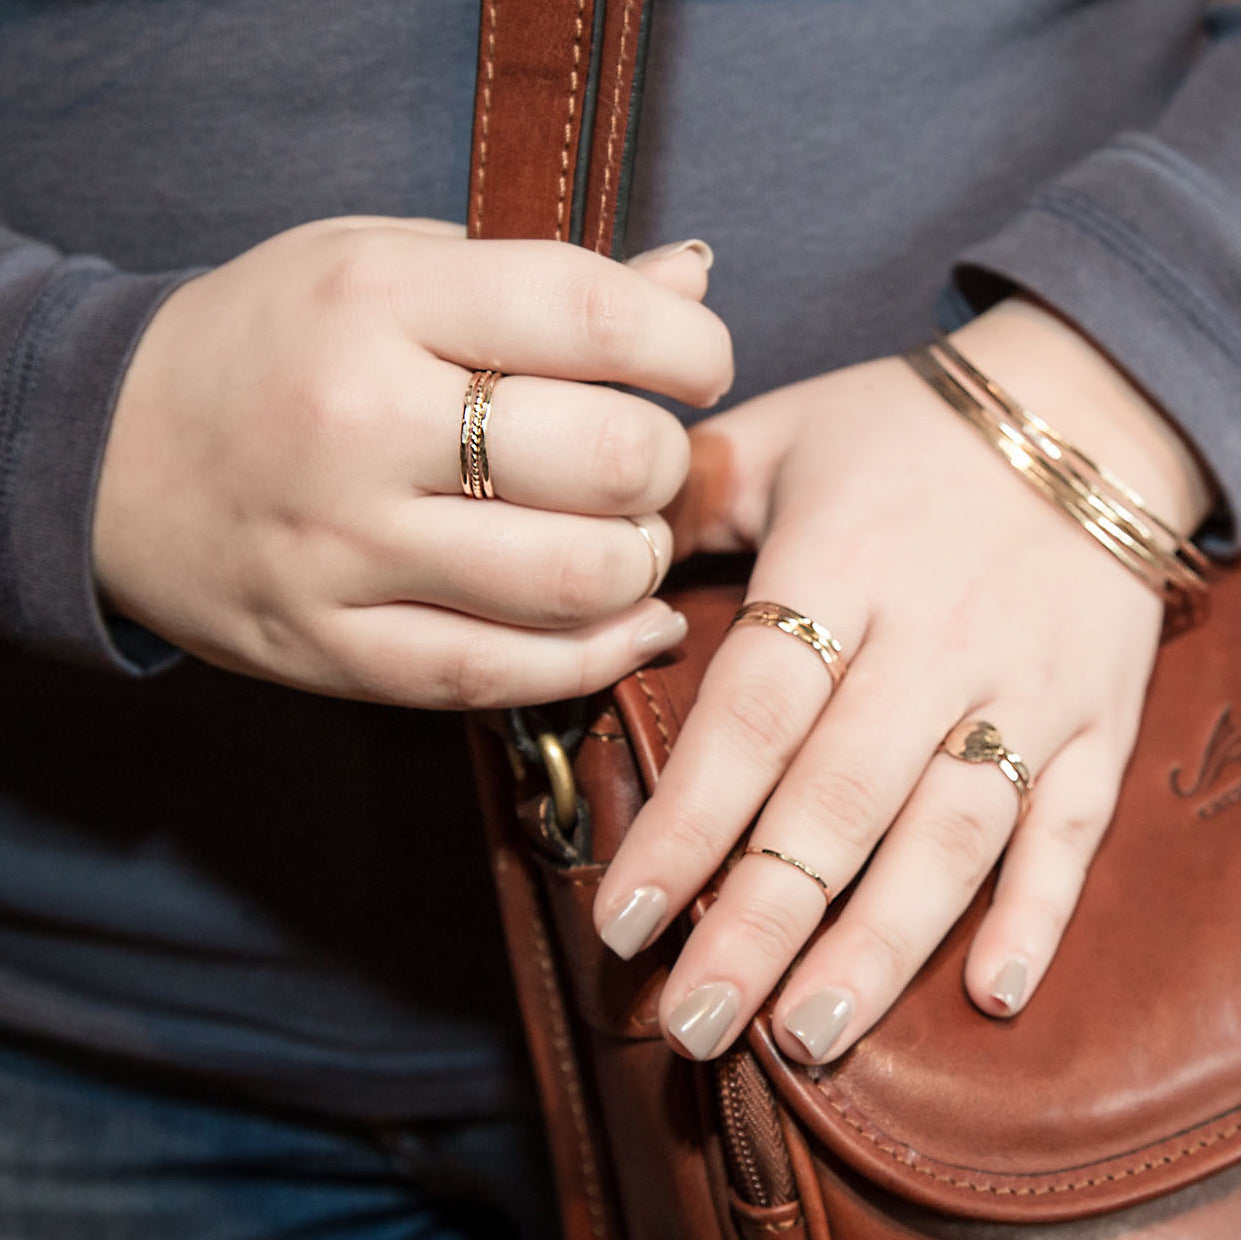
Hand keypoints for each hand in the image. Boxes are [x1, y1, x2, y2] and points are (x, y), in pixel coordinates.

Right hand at [93, 219, 730, 705]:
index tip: (699, 368)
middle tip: (650, 462)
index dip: (687, 350)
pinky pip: (502, 674)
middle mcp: (360, 426)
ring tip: (629, 538)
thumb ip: (540, 279)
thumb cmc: (271, 343)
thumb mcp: (384, 264)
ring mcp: (343, 552)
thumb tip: (692, 286)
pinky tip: (629, 625)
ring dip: (640, 563)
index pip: (589, 318)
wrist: (106, 452)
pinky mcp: (334, 650)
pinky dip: (595, 657)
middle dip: (667, 465)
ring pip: (572, 581)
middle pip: (605, 462)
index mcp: (378, 302)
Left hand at [594, 297, 1212, 1061]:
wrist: (1086, 402)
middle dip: (764, 921)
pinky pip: (1075, 824)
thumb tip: (596, 572)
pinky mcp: (1099, 716)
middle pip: (841, 800)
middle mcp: (935, 638)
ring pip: (955, 831)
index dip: (687, 825)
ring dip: (884, 940)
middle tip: (698, 1024)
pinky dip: (1039, 909)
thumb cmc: (906, 423)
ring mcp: (1028, 685)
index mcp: (840, 564)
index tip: (625, 923)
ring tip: (811, 1032)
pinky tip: (991, 994)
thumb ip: (685, 499)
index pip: (751, 717)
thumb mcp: (781, 433)